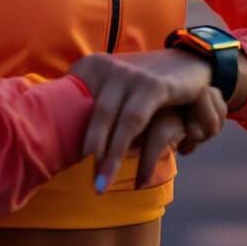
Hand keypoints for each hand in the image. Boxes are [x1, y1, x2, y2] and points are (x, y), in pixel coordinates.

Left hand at [68, 49, 212, 191]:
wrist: (188, 59)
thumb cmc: (142, 85)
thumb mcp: (114, 87)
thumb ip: (92, 103)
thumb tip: (60, 134)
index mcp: (93, 67)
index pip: (74, 104)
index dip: (67, 135)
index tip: (58, 165)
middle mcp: (111, 68)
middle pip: (97, 115)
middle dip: (91, 151)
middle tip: (84, 183)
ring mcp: (134, 75)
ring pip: (121, 122)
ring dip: (111, 157)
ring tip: (102, 186)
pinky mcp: (156, 85)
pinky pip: (142, 123)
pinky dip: (142, 155)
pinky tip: (139, 179)